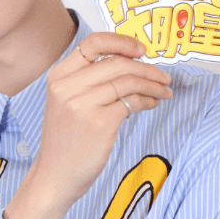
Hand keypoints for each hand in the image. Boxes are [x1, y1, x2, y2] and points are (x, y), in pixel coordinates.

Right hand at [4, 32, 171, 218]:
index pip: (93, 44)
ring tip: (164, 92)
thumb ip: (89, 81)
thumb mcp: (67, 102)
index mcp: (58, 76)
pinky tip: (153, 104)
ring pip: (127, 81)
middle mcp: (67, 87)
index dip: (121, 42)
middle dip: (146, 68)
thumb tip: (131, 62)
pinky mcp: (99, 123)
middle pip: (116, 62)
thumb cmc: (66, 140)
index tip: (141, 49)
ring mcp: (82, 105)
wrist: (55, 176)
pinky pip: (132, 103)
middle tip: (163, 76)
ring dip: (152, 85)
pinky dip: (148, 101)